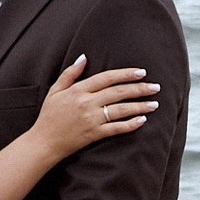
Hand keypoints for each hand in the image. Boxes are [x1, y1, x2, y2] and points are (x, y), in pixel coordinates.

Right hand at [31, 54, 158, 158]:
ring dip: (140, 106)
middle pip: (118, 92)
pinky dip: (130, 124)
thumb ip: (70, 74)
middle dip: (139, 88)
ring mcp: (91, 119)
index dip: (125, 74)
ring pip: (120, 110)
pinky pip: (116, 128)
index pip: (106, 78)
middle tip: (155, 87)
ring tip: (154, 103)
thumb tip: (83, 57)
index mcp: (78, 90)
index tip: (141, 72)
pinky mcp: (94, 134)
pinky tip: (142, 120)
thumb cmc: (49, 116)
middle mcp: (87, 103)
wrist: (43, 142)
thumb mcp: (55, 90)